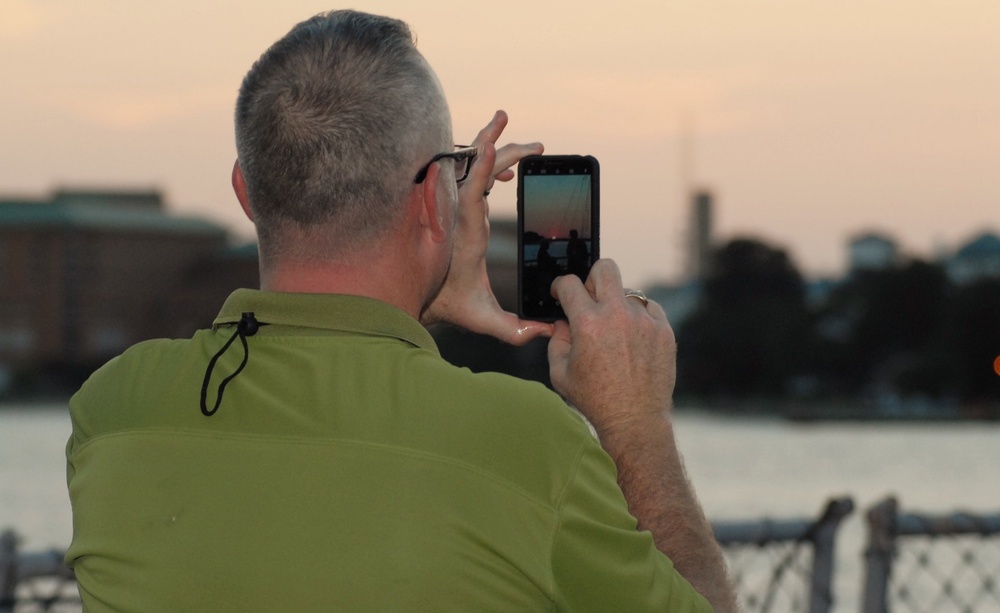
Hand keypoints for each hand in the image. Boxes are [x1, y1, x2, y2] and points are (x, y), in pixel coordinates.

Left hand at [420, 110, 552, 344]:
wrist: (419, 294)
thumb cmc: (450, 304)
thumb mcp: (481, 319)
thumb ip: (513, 329)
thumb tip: (545, 331)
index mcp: (466, 234)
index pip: (470, 193)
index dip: (479, 169)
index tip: (489, 147)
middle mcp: (458, 214)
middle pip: (477, 170)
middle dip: (505, 151)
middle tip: (538, 148)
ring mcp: (457, 207)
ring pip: (472, 166)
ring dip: (495, 148)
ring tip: (518, 136)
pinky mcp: (459, 207)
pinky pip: (472, 176)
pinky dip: (488, 166)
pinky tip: (508, 174)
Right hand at [547, 260, 676, 432]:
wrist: (634, 420)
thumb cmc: (594, 399)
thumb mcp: (559, 372)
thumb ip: (556, 340)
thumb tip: (563, 321)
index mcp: (588, 324)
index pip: (570, 283)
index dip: (561, 287)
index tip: (562, 294)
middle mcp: (617, 316)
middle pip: (605, 268)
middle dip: (593, 278)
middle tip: (591, 298)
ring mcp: (644, 321)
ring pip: (628, 292)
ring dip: (617, 305)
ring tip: (615, 332)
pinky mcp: (664, 330)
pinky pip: (648, 309)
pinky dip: (638, 319)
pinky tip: (632, 340)